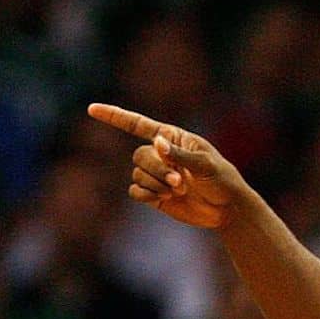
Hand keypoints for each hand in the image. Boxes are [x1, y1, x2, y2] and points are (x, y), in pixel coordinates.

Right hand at [86, 103, 243, 228]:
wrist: (227, 209)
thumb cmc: (222, 180)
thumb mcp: (207, 165)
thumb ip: (181, 155)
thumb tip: (157, 143)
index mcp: (172, 139)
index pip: (138, 125)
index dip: (115, 116)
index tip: (92, 109)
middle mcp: (161, 154)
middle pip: (139, 156)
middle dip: (157, 169)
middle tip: (180, 181)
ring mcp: (157, 175)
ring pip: (137, 174)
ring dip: (156, 184)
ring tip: (180, 190)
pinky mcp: (155, 194)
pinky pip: (135, 191)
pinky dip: (146, 194)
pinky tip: (163, 198)